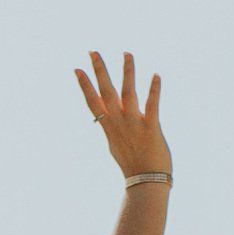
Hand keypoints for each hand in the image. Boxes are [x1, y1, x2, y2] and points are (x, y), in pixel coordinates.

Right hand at [74, 48, 168, 185]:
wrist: (145, 182)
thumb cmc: (133, 165)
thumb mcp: (117, 145)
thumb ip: (112, 128)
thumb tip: (105, 118)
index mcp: (109, 127)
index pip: (93, 101)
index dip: (84, 85)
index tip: (77, 69)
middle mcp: (118, 122)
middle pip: (106, 92)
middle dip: (99, 71)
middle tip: (93, 51)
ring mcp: (134, 124)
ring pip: (128, 93)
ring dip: (127, 72)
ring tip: (127, 53)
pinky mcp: (151, 127)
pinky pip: (152, 105)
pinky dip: (154, 90)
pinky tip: (156, 74)